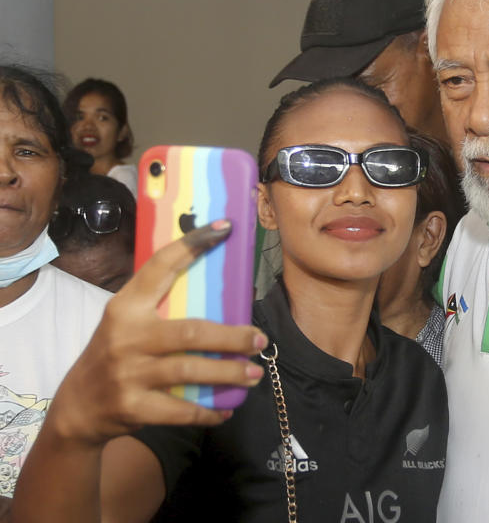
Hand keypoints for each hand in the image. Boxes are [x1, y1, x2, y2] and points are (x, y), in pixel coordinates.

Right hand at [46, 220, 266, 446]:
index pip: (161, 265)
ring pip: (191, 370)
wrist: (77, 408)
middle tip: (259, 339)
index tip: (224, 228)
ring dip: (229, 373)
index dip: (193, 245)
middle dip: (232, 337)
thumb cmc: (115, 354)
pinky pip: (181, 409)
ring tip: (254, 373)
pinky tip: (227, 408)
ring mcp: (128, 374)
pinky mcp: (133, 407)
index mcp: (126, 306)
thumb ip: (159, 305)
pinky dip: (208, 411)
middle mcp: (126, 336)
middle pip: (191, 331)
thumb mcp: (126, 322)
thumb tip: (219, 288)